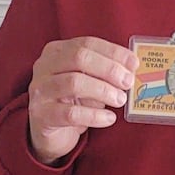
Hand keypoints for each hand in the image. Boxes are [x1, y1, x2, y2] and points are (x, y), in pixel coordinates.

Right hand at [27, 37, 136, 163]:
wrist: (49, 131)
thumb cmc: (72, 101)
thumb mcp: (87, 81)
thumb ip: (104, 72)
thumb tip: (132, 67)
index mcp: (56, 51)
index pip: (87, 44)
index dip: (113, 52)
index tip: (134, 64)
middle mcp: (44, 66)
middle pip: (79, 58)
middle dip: (109, 69)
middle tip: (128, 82)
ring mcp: (40, 90)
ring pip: (74, 83)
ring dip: (103, 91)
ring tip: (120, 100)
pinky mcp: (42, 115)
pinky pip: (71, 114)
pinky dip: (95, 116)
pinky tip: (109, 118)